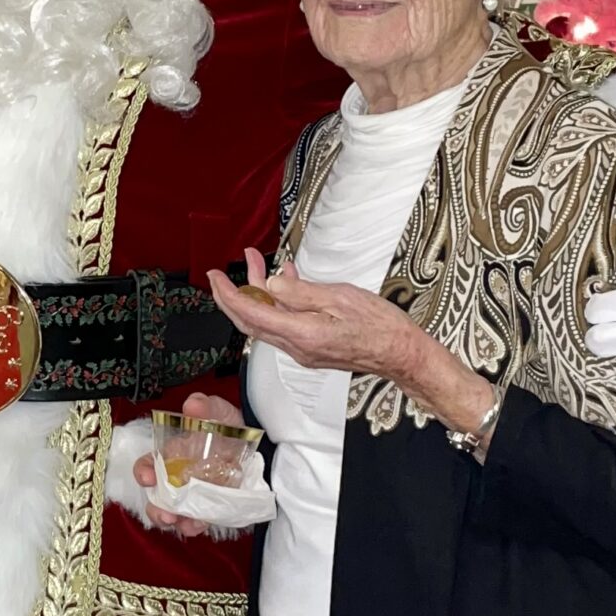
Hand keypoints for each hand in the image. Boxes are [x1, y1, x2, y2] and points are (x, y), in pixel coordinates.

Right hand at [133, 389, 232, 537]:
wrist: (261, 452)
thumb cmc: (231, 431)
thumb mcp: (221, 414)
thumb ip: (207, 407)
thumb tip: (192, 404)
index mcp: (174, 455)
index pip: (148, 465)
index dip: (142, 471)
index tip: (146, 478)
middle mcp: (176, 478)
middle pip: (155, 496)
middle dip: (156, 507)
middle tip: (166, 514)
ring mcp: (190, 497)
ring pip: (170, 513)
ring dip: (173, 521)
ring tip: (184, 523)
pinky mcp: (205, 511)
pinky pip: (193, 523)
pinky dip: (193, 526)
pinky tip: (200, 524)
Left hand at [207, 249, 425, 378]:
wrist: (401, 354)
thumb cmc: (380, 327)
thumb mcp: (340, 297)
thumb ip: (302, 292)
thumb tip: (272, 285)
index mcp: (302, 334)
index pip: (252, 314)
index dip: (228, 295)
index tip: (215, 277)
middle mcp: (297, 347)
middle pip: (252, 321)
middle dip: (235, 293)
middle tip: (223, 272)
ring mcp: (303, 350)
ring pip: (268, 321)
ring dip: (258, 293)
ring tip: (258, 262)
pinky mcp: (311, 348)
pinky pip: (284, 324)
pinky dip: (277, 302)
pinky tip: (283, 281)